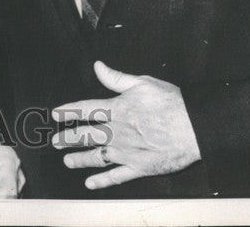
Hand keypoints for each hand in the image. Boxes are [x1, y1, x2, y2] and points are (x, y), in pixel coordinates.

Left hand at [51, 60, 200, 189]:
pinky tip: (90, 182)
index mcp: (116, 109)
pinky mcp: (138, 167)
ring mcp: (126, 152)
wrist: (194, 127)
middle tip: (55, 141)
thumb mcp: (142, 82)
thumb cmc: (172, 103)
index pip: (85, 109)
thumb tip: (98, 66)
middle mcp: (116, 132)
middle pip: (85, 135)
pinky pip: (116, 176)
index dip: (68, 111)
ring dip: (79, 158)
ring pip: (96, 156)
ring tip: (67, 160)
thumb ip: (116, 77)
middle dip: (68, 138)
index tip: (56, 114)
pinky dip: (101, 181)